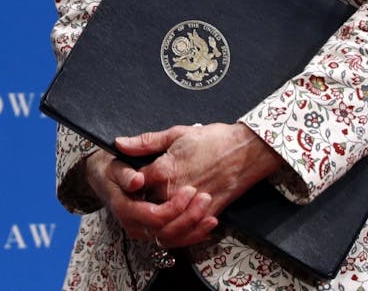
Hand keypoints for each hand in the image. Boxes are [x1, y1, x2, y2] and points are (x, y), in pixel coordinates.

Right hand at [82, 149, 215, 248]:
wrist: (105, 178)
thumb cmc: (113, 169)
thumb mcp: (116, 165)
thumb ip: (126, 173)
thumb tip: (137, 181)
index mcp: (126, 208)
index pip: (154, 217)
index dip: (174, 207)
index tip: (189, 190)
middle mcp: (135, 225)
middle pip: (166, 232)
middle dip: (188, 218)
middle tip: (205, 197)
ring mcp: (145, 231)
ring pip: (172, 240)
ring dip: (194, 229)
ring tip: (211, 214)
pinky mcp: (155, 231)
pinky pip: (175, 240)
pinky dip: (193, 234)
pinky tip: (208, 222)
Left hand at [116, 122, 283, 238]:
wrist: (247, 150)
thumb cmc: (214, 138)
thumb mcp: (177, 133)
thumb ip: (146, 142)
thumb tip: (120, 144)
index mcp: (164, 169)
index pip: (132, 186)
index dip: (127, 186)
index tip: (130, 182)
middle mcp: (174, 191)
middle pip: (144, 212)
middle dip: (138, 209)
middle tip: (140, 201)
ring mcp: (191, 206)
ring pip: (164, 230)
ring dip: (158, 225)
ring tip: (158, 214)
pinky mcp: (207, 214)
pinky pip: (187, 234)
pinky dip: (180, 234)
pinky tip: (178, 224)